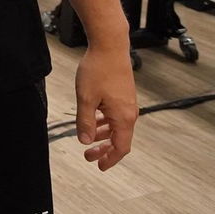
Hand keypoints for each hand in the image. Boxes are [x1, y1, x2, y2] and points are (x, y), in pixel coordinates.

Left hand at [74, 44, 137, 170]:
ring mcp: (127, 103)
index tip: (100, 166)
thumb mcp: (85, 99)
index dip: (111, 159)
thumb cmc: (98, 70)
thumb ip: (85, 122)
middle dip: (104, 150)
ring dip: (103, 136)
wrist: (110, 46)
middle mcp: (129, 112)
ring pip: (116, 127)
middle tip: (88, 156)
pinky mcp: (123, 95)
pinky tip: (94, 121)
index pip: (121, 147)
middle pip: (119, 139)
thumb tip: (85, 142)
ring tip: (88, 140)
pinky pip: (116, 115)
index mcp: (123, 117)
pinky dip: (105, 122)